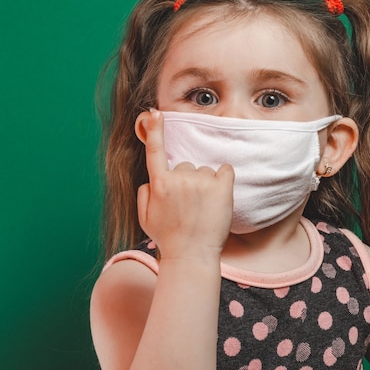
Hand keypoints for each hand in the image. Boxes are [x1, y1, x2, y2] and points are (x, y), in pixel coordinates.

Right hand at [135, 109, 234, 259]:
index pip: (155, 151)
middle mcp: (179, 178)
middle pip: (185, 166)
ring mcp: (202, 181)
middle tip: (189, 207)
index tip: (154, 112)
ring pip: (205, 171)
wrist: (192, 256)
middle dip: (187, 181)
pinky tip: (219, 197)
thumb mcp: (144, 217)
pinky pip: (225, 170)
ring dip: (205, 185)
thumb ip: (144, 193)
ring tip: (203, 209)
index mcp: (159, 184)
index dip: (154, 130)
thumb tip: (152, 179)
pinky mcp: (222, 187)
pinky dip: (224, 180)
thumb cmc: (168, 238)